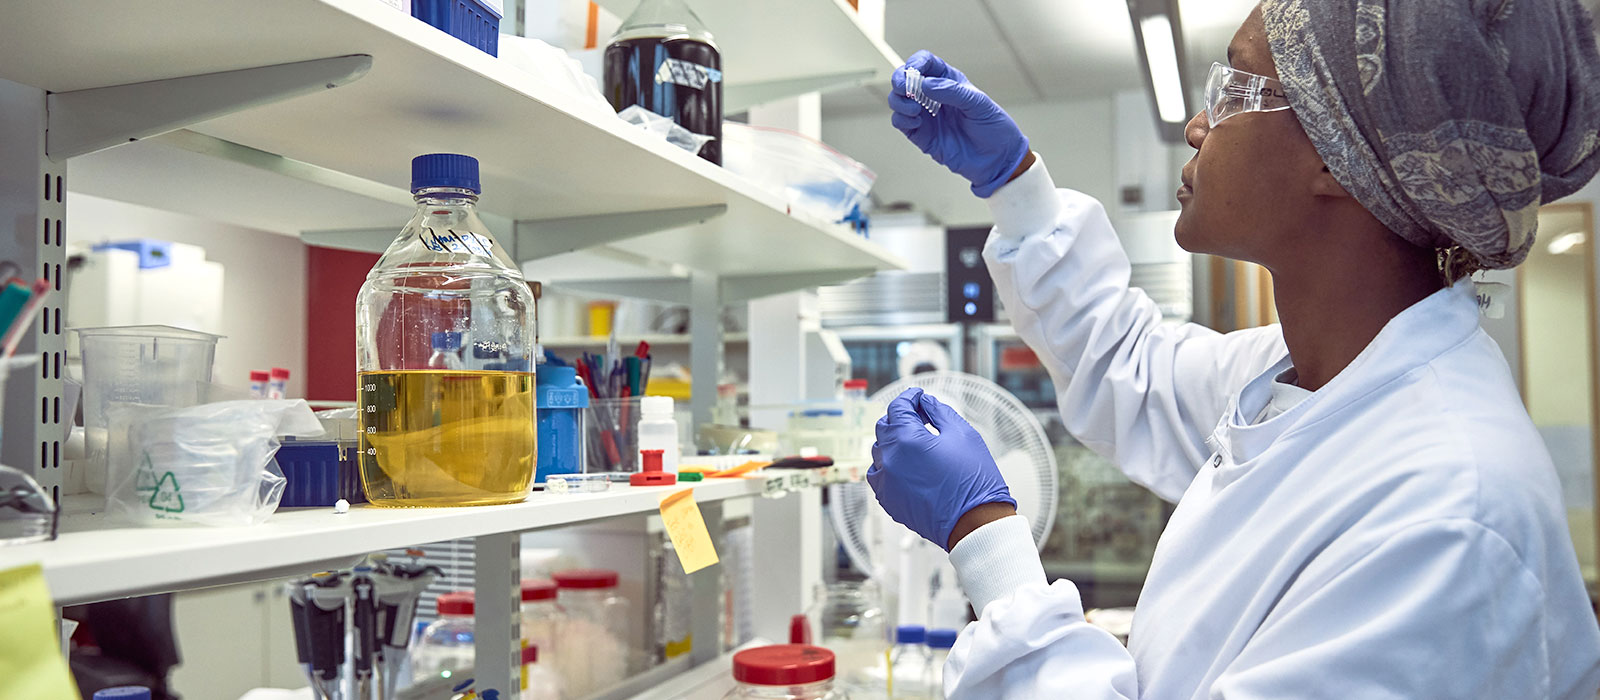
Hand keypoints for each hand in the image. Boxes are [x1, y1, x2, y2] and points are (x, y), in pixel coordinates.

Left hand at [867, 387, 1016, 550]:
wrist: (975, 524)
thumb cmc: (974, 481)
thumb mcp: (963, 434)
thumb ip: (939, 412)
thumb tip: (925, 402)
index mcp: (907, 440)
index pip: (897, 408)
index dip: (909, 397)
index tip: (918, 396)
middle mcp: (890, 460)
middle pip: (884, 427)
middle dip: (900, 417)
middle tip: (920, 416)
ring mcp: (886, 482)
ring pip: (879, 451)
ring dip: (893, 441)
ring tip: (915, 442)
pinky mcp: (888, 500)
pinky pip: (878, 475)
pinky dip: (888, 465)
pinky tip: (906, 465)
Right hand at [888, 50, 1031, 197]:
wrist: (998, 159)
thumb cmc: (994, 128)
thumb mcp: (979, 104)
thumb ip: (952, 92)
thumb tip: (926, 84)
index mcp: (949, 82)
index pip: (925, 62)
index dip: (916, 62)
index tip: (913, 71)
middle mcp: (934, 96)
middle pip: (905, 79)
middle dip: (900, 80)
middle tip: (905, 89)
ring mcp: (926, 115)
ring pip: (898, 100)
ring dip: (899, 102)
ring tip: (915, 110)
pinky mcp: (921, 135)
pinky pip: (900, 123)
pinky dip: (902, 120)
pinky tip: (917, 123)